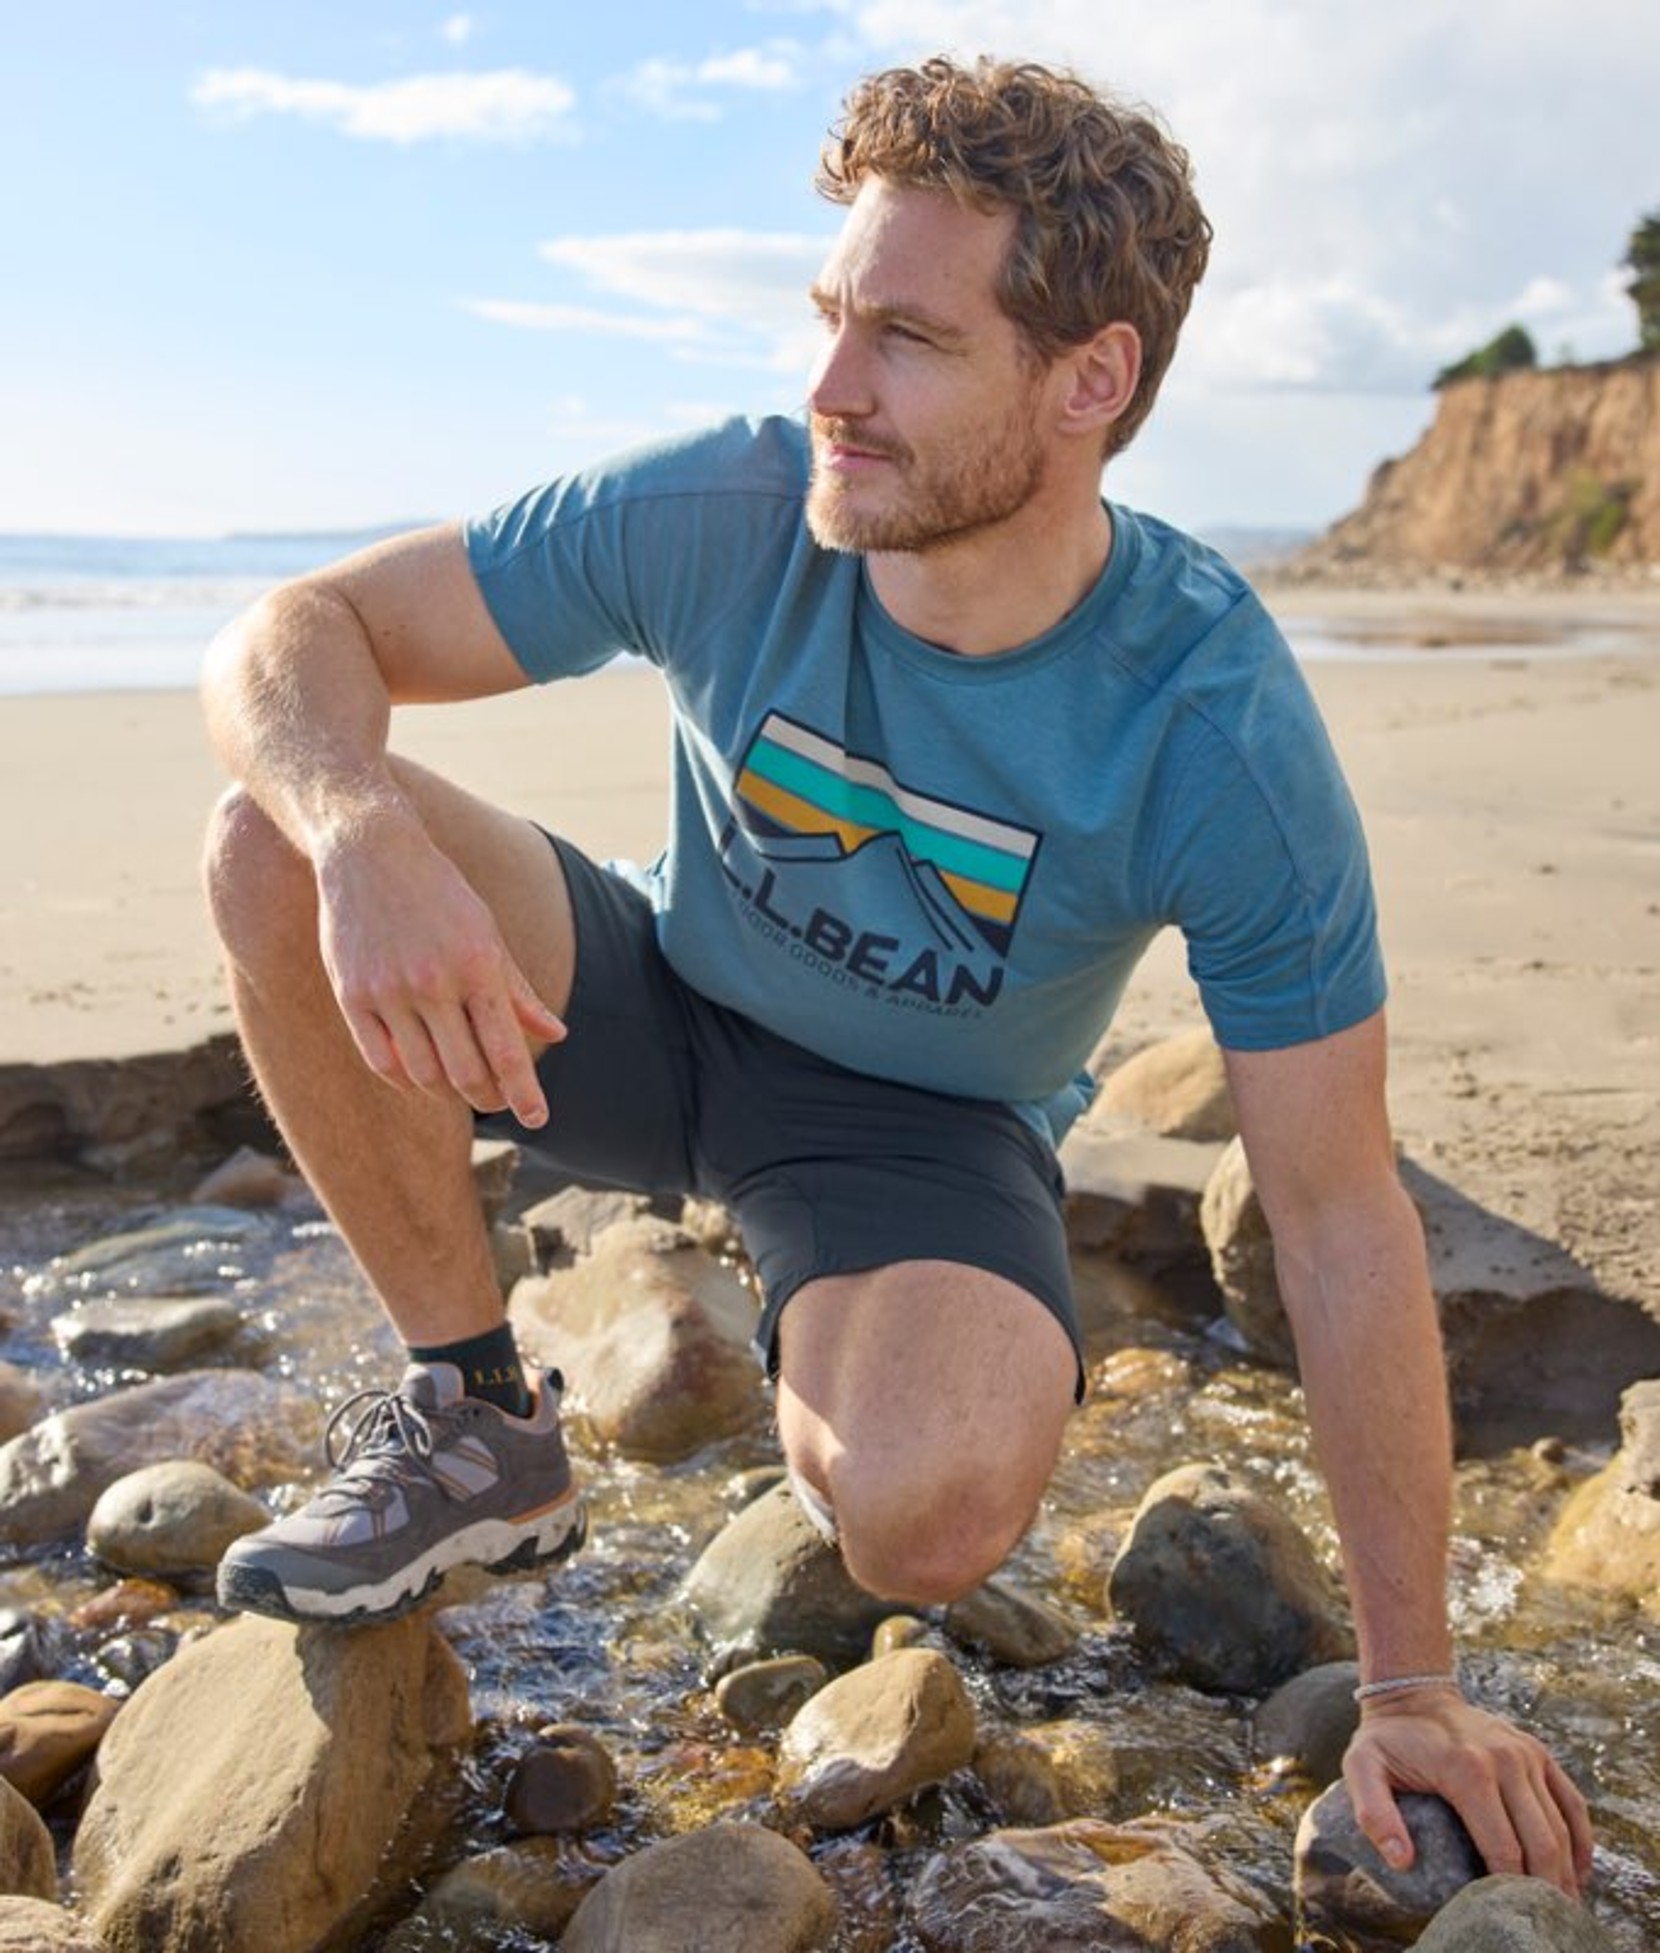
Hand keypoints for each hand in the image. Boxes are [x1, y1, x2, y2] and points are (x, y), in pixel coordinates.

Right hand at [316, 820, 565, 1126]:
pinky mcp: (352, 996)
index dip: (524, 1093)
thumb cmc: (439, 893)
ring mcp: (388, 991)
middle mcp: (433, 982)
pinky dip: (406, 1080)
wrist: (368, 849)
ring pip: (423, 1074)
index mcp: (477, 964)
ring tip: (461, 1088)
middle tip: (498, 1103)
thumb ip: (518, 991)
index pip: (505, 1049)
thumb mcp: (487, 933)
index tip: (538, 1121)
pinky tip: (421, 1077)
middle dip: (489, 1098)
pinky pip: (382, 1061)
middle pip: (466, 1072)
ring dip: (447, 1093)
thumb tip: (557, 1034)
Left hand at [1344, 1688, 1592, 1899]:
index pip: (1502, 1846)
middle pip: (1541, 1841)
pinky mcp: (1538, 1752)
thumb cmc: (1387, 1739)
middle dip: (1545, 1888)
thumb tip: (1402, 1861)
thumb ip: (1373, 1814)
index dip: (1508, 1886)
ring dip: (1567, 1872)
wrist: (1413, 1693)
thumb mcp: (1362, 1767)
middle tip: (1541, 1920)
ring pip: (1562, 1826)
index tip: (1505, 1911)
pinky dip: (1581, 1841)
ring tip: (1561, 1908)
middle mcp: (1506, 1759)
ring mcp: (1526, 1753)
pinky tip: (1576, 1872)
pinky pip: (1572, 1802)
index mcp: (1467, 1768)